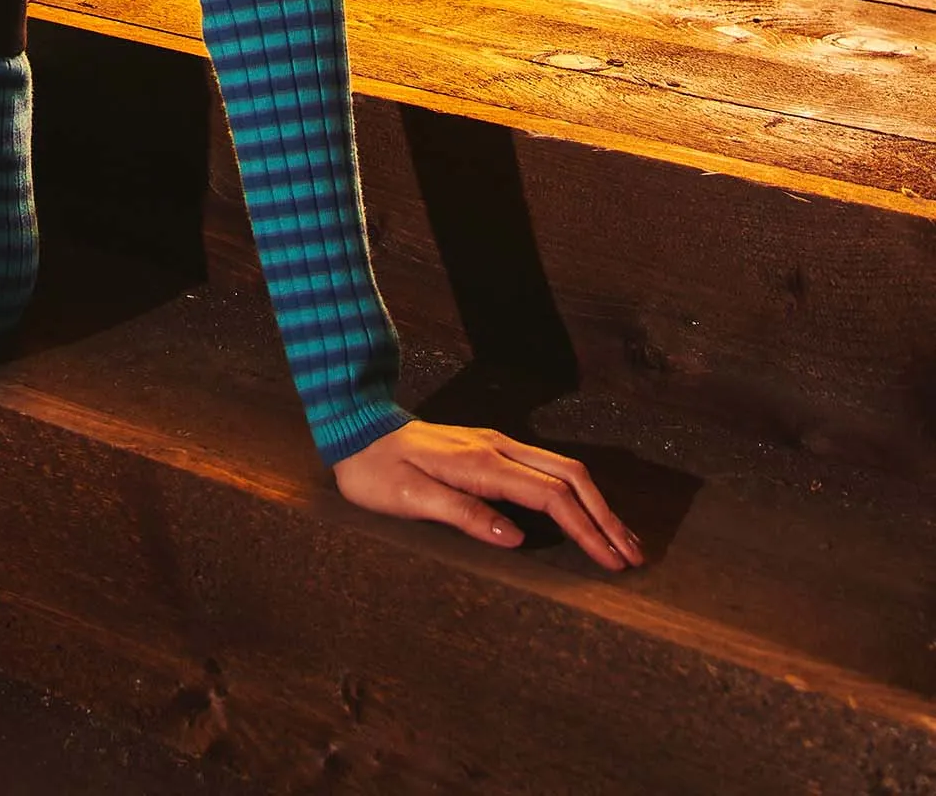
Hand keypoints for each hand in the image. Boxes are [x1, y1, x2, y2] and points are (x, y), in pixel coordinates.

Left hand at [333, 418, 643, 570]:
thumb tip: (516, 538)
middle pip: (569, 476)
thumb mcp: (409, 500)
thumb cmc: (377, 471)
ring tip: (621, 538)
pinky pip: (545, 468)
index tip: (612, 561)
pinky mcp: (490, 448)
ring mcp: (495, 443)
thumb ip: (463, 514)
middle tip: (633, 556)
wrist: (355, 428)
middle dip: (605, 516)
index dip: (585, 529)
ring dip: (595, 503)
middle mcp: (496, 446)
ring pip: (562, 469)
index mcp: (481, 463)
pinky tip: (583, 511)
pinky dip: (575, 492)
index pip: (550, 498)